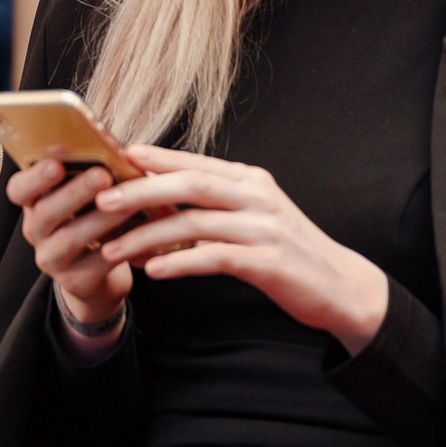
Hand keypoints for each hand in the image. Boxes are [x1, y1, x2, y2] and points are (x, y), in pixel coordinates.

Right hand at [10, 158, 134, 337]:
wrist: (99, 275)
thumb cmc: (92, 222)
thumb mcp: (82, 198)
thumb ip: (86, 174)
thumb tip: (105, 147)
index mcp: (33, 204)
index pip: (18, 189)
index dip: (34, 177)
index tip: (55, 163)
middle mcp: (35, 231)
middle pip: (46, 211)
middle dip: (75, 192)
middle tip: (102, 175)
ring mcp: (52, 259)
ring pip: (72, 238)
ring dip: (102, 218)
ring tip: (128, 202)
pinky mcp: (76, 282)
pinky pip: (98, 264)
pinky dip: (120, 248)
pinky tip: (139, 234)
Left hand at [95, 145, 388, 354]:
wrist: (343, 287)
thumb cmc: (285, 250)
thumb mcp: (251, 214)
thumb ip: (211, 201)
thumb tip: (152, 193)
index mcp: (249, 180)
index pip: (193, 163)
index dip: (152, 160)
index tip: (113, 159)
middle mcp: (257, 197)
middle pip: (190, 185)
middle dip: (141, 191)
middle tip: (103, 200)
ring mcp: (265, 229)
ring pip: (196, 224)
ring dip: (149, 237)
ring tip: (114, 249)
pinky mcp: (270, 263)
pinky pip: (216, 258)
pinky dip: (181, 262)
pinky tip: (155, 271)